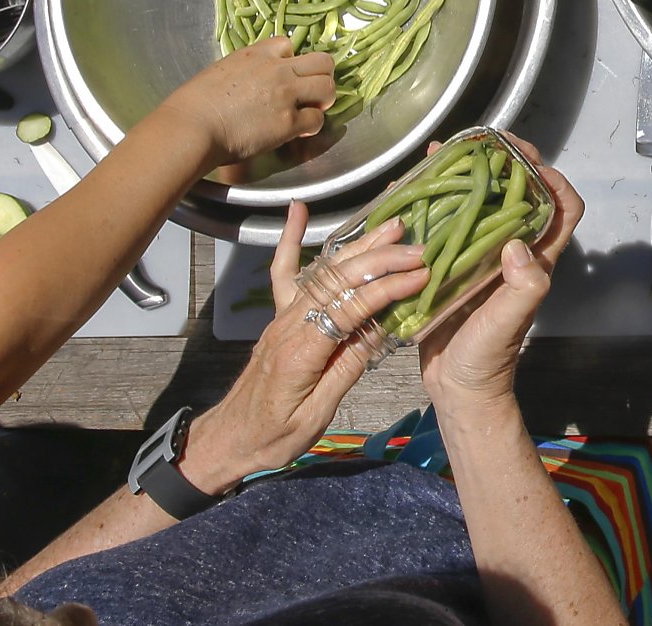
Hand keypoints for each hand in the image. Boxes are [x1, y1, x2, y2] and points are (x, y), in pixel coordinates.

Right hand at [159, 38, 336, 173]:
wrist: (192, 126)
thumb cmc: (194, 103)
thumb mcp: (220, 70)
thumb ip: (245, 70)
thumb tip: (251, 83)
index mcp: (258, 53)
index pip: (289, 44)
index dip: (291, 60)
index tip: (286, 74)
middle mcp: (278, 70)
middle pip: (322, 61)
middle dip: (321, 76)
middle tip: (313, 91)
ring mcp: (287, 95)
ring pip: (328, 87)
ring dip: (324, 99)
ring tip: (313, 109)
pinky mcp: (289, 122)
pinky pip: (317, 120)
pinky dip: (312, 126)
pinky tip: (301, 131)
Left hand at [180, 201, 429, 493]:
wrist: (229, 439)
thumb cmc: (274, 437)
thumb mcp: (317, 414)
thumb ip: (347, 369)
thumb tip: (382, 330)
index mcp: (303, 351)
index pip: (351, 308)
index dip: (389, 288)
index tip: (422, 275)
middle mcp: (290, 324)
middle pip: (340, 280)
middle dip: (382, 260)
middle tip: (418, 249)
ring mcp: (282, 316)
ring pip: (323, 270)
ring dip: (359, 245)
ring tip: (392, 225)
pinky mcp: (279, 317)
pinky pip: (284, 272)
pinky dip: (290, 239)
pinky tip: (298, 212)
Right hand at [419, 134, 582, 411]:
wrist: (458, 391)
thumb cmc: (489, 359)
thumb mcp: (508, 322)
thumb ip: (522, 288)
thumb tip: (519, 247)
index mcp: (534, 262)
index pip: (562, 210)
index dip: (555, 181)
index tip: (528, 159)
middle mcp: (511, 254)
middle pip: (516, 197)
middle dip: (502, 165)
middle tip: (477, 143)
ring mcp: (481, 260)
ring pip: (480, 207)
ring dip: (465, 179)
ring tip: (439, 156)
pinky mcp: (452, 269)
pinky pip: (446, 228)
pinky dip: (433, 206)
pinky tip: (410, 194)